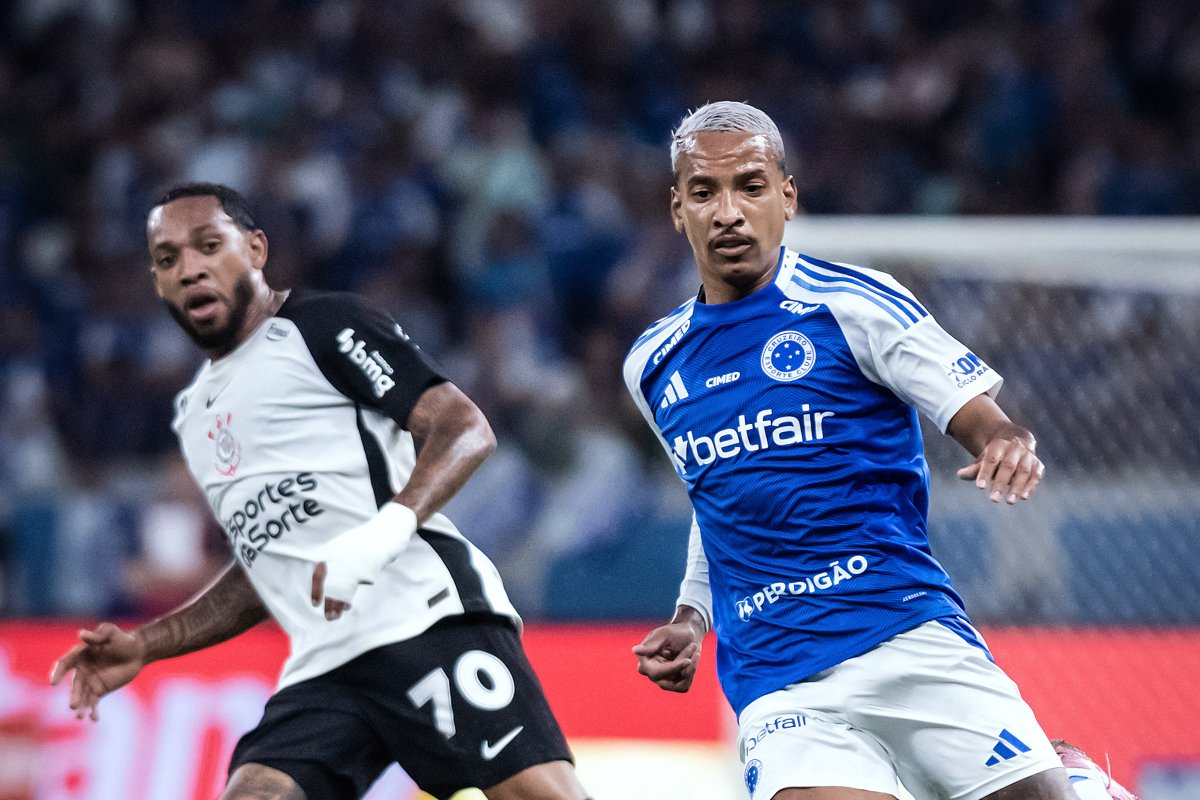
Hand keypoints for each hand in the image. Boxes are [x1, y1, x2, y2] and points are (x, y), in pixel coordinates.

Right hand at [49, 623, 146, 720]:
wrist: (138, 652)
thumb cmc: (123, 640)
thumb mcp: (111, 633)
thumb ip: (98, 635)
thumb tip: (81, 634)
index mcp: (80, 655)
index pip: (64, 664)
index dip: (58, 672)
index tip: (54, 681)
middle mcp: (82, 670)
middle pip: (75, 685)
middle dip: (74, 696)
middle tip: (73, 705)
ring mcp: (90, 682)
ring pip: (82, 696)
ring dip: (80, 707)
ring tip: (79, 716)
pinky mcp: (99, 691)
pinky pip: (93, 703)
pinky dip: (92, 711)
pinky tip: (94, 718)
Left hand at [309, 502, 417, 620]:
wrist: (385, 533)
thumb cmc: (364, 542)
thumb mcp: (343, 547)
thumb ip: (333, 562)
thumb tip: (323, 583)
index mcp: (332, 551)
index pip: (319, 573)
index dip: (316, 590)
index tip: (315, 603)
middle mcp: (341, 557)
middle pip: (330, 584)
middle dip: (329, 602)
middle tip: (327, 617)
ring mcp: (354, 564)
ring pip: (342, 588)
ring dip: (337, 604)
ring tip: (334, 617)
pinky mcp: (367, 570)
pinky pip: (355, 588)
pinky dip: (348, 599)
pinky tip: (346, 606)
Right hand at [633, 620, 703, 692]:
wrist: (687, 635)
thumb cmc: (674, 632)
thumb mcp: (664, 635)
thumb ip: (651, 644)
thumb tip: (635, 650)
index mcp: (645, 661)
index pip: (657, 672)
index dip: (674, 668)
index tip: (688, 660)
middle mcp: (651, 673)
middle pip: (669, 679)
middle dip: (683, 664)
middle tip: (693, 646)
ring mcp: (662, 681)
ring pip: (678, 684)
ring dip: (690, 668)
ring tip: (693, 649)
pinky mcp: (674, 684)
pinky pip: (684, 686)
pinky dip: (692, 672)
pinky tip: (694, 658)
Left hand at [957, 434, 1043, 503]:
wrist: (1018, 443)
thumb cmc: (996, 456)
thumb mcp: (983, 459)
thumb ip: (974, 469)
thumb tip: (960, 474)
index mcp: (998, 445)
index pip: (991, 459)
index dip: (985, 473)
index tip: (979, 488)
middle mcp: (1015, 449)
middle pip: (1008, 466)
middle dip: (1000, 483)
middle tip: (993, 500)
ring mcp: (1028, 456)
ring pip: (1023, 472)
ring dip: (1017, 487)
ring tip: (1009, 501)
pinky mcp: (1038, 465)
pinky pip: (1036, 476)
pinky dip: (1030, 486)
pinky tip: (1023, 497)